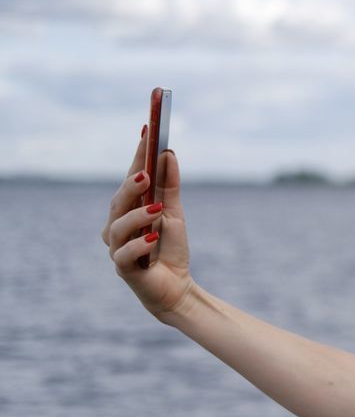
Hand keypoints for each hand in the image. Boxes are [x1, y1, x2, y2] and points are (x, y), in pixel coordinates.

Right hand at [102, 125, 195, 322]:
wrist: (176, 287)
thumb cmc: (169, 248)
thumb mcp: (174, 213)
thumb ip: (169, 186)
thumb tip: (169, 153)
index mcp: (129, 210)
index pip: (130, 178)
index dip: (137, 154)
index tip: (148, 129)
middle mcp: (117, 226)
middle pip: (117, 201)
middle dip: (130, 185)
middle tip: (145, 173)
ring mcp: (118, 247)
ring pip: (117, 227)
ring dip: (137, 216)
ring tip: (157, 209)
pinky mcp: (124, 268)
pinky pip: (124, 255)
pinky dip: (140, 244)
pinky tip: (153, 237)